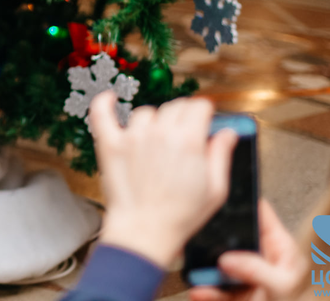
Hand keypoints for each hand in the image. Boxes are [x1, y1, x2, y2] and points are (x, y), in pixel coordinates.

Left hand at [91, 92, 236, 268]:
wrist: (144, 230)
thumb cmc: (179, 216)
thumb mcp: (215, 189)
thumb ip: (221, 155)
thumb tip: (227, 133)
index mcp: (188, 140)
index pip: (198, 106)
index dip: (204, 112)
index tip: (204, 118)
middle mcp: (159, 132)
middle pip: (174, 106)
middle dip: (183, 116)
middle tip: (183, 133)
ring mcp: (132, 136)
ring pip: (146, 112)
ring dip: (153, 121)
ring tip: (156, 139)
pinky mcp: (110, 144)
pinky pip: (102, 114)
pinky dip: (104, 103)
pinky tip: (109, 98)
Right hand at [189, 199, 308, 300]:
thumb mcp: (282, 289)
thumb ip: (257, 271)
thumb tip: (229, 258)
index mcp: (281, 249)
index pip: (260, 215)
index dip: (242, 203)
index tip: (219, 196)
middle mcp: (262, 260)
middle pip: (232, 240)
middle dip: (214, 241)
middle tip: (200, 240)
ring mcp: (247, 279)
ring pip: (219, 266)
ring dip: (206, 271)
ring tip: (198, 275)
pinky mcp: (236, 297)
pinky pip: (215, 290)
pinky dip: (205, 292)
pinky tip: (199, 293)